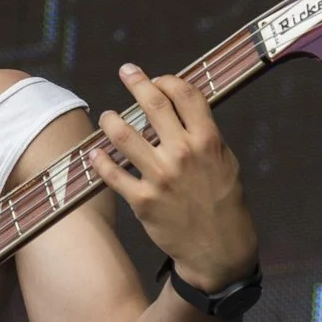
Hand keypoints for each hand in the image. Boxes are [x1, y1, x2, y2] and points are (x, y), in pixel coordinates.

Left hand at [89, 64, 258, 293]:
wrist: (220, 249)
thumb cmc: (224, 202)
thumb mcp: (225, 161)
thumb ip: (203, 134)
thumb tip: (180, 108)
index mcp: (208, 140)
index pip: (184, 94)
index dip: (167, 80)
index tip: (157, 79)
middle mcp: (183, 153)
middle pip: (153, 104)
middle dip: (136, 82)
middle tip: (126, 72)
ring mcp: (160, 177)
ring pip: (124, 134)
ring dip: (111, 120)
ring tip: (107, 116)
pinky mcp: (142, 201)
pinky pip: (112, 174)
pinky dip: (100, 161)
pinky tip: (95, 153)